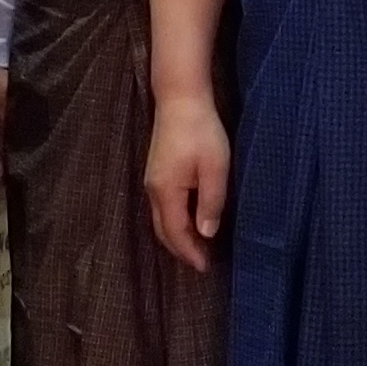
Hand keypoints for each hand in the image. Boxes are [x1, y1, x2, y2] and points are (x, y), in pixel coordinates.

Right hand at [145, 92, 228, 271]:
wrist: (180, 98)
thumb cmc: (201, 131)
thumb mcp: (214, 168)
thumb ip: (210, 203)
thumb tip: (206, 233)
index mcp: (166, 192)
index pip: (176, 233)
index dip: (190, 252)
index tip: (205, 267)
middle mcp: (154, 190)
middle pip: (163, 231)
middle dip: (181, 250)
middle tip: (201, 263)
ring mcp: (152, 180)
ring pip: (160, 219)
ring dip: (176, 236)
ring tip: (196, 247)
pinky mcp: (156, 172)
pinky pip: (162, 207)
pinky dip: (174, 221)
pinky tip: (188, 221)